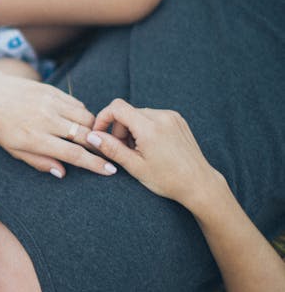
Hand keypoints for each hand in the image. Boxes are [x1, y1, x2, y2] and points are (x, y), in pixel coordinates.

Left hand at [0, 68, 115, 176]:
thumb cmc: (1, 127)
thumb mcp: (14, 150)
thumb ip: (39, 162)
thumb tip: (63, 173)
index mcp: (35, 139)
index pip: (73, 154)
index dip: (95, 164)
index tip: (110, 170)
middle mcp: (46, 120)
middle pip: (85, 135)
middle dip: (100, 146)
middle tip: (109, 153)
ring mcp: (50, 103)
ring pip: (86, 118)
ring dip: (94, 130)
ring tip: (93, 139)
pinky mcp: (53, 91)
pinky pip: (78, 104)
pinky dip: (83, 115)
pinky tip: (78, 122)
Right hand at [89, 99, 218, 209]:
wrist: (198, 183)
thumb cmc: (167, 179)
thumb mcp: (135, 166)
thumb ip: (112, 148)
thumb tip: (92, 136)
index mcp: (149, 128)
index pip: (117, 108)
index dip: (103, 118)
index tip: (100, 133)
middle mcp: (162, 117)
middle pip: (128, 112)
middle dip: (119, 129)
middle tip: (124, 151)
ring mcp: (172, 116)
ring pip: (140, 114)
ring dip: (132, 129)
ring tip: (139, 151)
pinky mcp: (178, 119)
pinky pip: (153, 117)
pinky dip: (145, 128)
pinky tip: (151, 147)